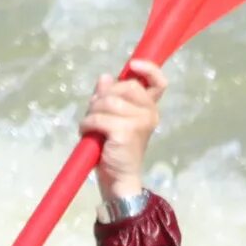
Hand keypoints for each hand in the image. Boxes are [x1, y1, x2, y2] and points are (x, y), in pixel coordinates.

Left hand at [83, 60, 163, 208]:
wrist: (118, 180)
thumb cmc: (115, 151)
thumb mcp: (112, 119)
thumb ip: (110, 97)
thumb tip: (105, 77)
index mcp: (149, 109)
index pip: (158, 82)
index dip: (148, 68)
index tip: (132, 65)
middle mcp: (149, 113)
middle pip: (124, 86)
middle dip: (103, 95)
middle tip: (95, 111)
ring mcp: (139, 122)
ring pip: (108, 101)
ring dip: (92, 112)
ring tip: (89, 126)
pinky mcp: (125, 131)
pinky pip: (99, 117)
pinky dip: (87, 123)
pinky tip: (86, 132)